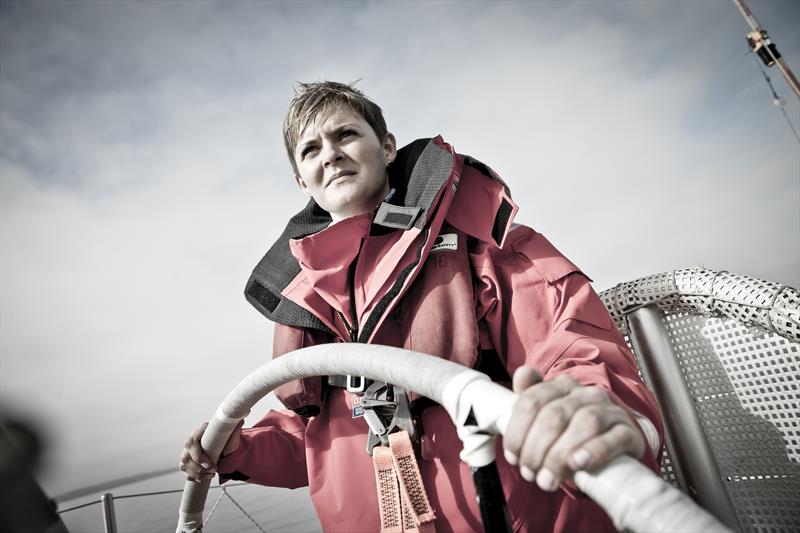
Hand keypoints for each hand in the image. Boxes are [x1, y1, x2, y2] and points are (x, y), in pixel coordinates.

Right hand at [179, 420, 243, 482]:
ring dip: (199, 473)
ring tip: (212, 474)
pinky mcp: (186, 462)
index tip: (209, 464)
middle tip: (214, 470)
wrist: (223, 447)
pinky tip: (204, 477)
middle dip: (200, 468)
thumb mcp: (230, 436)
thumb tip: (240, 422)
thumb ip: (234, 431)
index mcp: (199, 432)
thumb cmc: (224, 439)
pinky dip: (195, 477)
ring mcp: (186, 452)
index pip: (191, 442)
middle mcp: (190, 442)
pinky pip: (186, 472)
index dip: (198, 455)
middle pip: (186, 456)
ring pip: (185, 465)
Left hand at [502, 366, 643, 491]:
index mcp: (561, 386)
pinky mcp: (629, 432)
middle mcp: (586, 393)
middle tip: (530, 474)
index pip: (532, 401)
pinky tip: (578, 464)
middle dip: (536, 448)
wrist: (616, 442)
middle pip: (554, 415)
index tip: (513, 457)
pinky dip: (594, 451)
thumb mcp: (548, 414)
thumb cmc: (572, 431)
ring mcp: (610, 411)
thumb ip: (530, 398)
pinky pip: (614, 438)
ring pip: (584, 423)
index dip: (518, 431)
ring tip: (548, 479)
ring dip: (560, 455)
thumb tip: (521, 375)